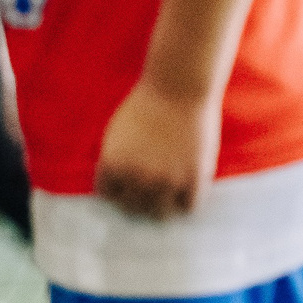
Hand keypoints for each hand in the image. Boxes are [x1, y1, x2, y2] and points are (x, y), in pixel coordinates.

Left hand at [93, 78, 219, 219]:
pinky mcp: (193, 179)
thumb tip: (118, 188)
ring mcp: (166, 182)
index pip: (109, 196)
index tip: (128, 183)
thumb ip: (114, 162)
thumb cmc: (146, 105)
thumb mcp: (115, 134)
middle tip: (149, 191)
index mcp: (112, 167)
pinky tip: (187, 190)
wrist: (178, 88)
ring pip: (160, 214)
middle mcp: (136, 179)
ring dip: (162, 206)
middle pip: (133, 208)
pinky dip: (187, 202)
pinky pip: (189, 208)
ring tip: (168, 195)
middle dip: (139, 199)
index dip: (118, 189)